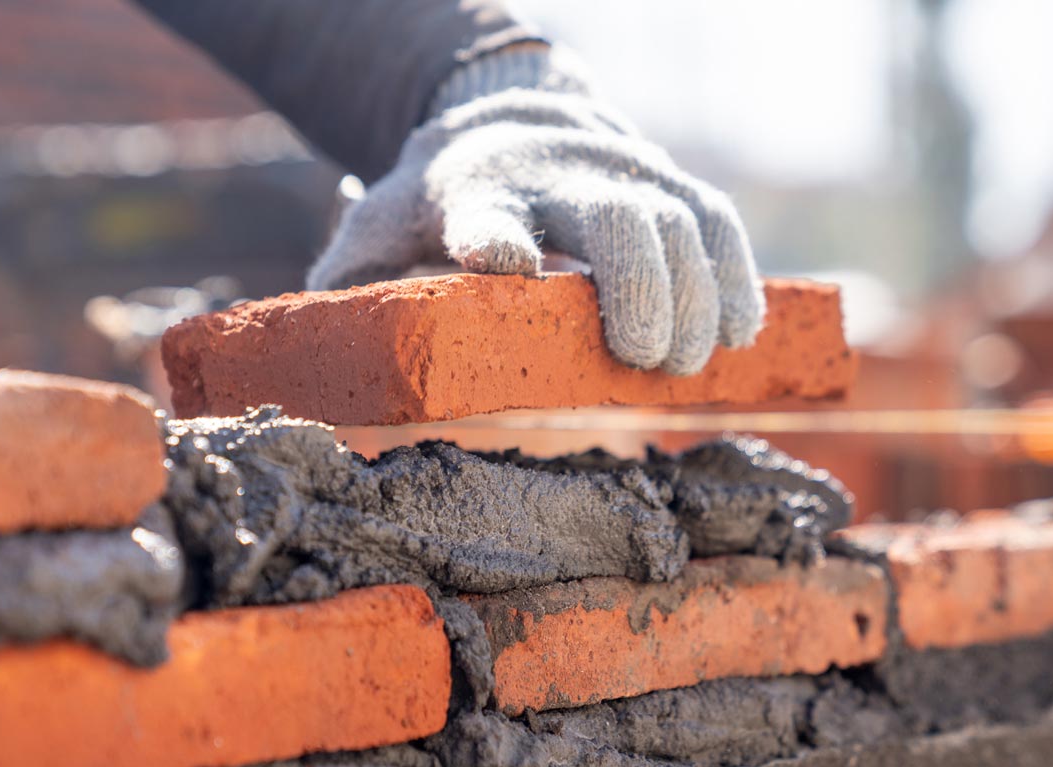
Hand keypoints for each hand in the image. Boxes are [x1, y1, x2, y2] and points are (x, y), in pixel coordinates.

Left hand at [307, 48, 763, 375]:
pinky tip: (740, 333)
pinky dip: (737, 278)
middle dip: (637, 287)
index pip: (482, 213)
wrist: (508, 117)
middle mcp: (554, 177)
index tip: (508, 265)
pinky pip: (718, 224)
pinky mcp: (669, 183)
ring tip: (687, 364)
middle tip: (646, 359)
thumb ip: (348, 282)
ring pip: (676, 222)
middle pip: (610, 217)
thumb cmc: (437, 201)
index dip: (494, 237)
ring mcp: (620, 173)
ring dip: (695, 298)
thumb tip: (312, 353)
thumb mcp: (378, 228)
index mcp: (472, 192)